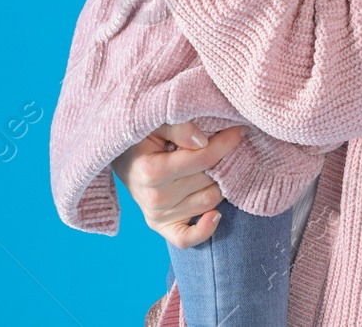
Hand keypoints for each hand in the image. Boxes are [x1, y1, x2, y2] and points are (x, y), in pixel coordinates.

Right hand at [112, 121, 245, 248]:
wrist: (122, 158)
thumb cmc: (140, 136)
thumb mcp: (155, 122)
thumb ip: (178, 126)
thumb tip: (204, 141)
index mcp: (152, 170)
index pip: (203, 158)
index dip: (226, 143)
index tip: (238, 130)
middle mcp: (156, 198)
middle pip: (209, 180)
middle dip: (225, 160)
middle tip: (233, 145)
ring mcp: (158, 216)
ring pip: (209, 201)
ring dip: (221, 184)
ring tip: (223, 166)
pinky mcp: (162, 227)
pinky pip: (188, 238)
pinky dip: (206, 229)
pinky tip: (216, 214)